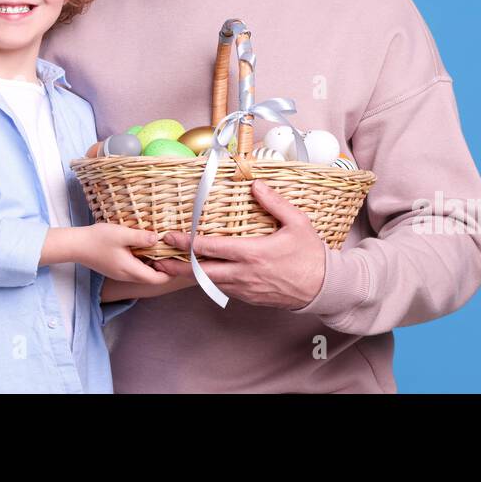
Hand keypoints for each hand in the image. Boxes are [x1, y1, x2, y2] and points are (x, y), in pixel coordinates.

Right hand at [72, 224, 173, 284]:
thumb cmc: (97, 239)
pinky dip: (142, 261)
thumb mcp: (121, 234)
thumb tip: (158, 239)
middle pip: (151, 278)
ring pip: (142, 274)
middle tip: (169, 251)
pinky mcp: (115, 269)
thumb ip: (141, 237)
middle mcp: (126, 276)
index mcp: (130, 270)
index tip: (175, 258)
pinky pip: (134, 269)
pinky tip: (142, 247)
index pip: (157, 279)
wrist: (76, 245)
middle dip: (163, 268)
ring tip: (158, 247)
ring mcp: (120, 274)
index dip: (169, 272)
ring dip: (152, 264)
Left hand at [156, 180, 327, 308]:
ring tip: (170, 267)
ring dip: (189, 275)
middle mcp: (243, 274)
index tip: (169, 236)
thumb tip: (255, 184)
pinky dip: (208, 281)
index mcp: (252, 253)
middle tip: (156, 258)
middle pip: (200, 272)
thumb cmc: (311, 255)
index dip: (186, 243)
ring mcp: (245, 289)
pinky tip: (201, 273)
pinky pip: (222, 289)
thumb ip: (274, 202)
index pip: (210, 248)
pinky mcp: (249, 297)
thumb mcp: (297, 223)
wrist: (324, 288)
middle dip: (176, 265)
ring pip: (209, 283)